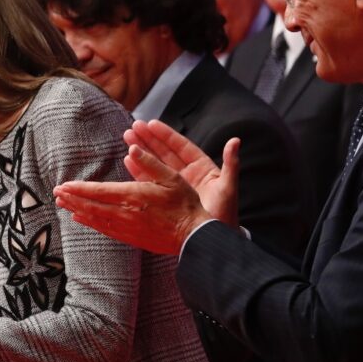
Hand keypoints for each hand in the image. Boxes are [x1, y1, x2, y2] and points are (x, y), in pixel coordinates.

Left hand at [54, 143, 215, 254]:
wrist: (193, 236)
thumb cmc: (184, 204)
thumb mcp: (172, 177)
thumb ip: (151, 162)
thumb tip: (132, 147)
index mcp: (133, 196)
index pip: (98, 191)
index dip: (78, 188)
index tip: (62, 186)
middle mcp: (125, 213)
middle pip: (91, 205)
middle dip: (71, 198)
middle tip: (55, 194)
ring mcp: (127, 227)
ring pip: (94, 218)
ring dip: (76, 209)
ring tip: (62, 204)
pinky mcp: (130, 238)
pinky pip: (104, 230)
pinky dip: (89, 223)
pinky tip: (80, 218)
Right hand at [123, 120, 239, 225]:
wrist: (211, 238)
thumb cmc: (224, 214)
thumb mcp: (228, 187)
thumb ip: (231, 164)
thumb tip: (235, 141)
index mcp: (201, 168)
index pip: (181, 146)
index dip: (166, 135)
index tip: (151, 123)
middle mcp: (186, 174)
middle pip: (164, 152)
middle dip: (149, 139)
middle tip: (134, 127)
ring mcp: (174, 186)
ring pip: (155, 164)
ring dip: (141, 151)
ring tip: (127, 137)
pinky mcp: (165, 197)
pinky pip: (150, 180)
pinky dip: (139, 170)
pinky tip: (128, 159)